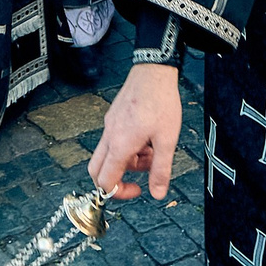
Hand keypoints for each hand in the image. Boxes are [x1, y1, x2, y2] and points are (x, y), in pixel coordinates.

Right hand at [87, 64, 180, 200]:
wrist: (154, 72)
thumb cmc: (160, 101)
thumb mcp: (167, 140)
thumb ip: (161, 169)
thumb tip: (157, 193)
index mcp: (120, 145)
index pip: (105, 181)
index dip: (119, 192)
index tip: (137, 190)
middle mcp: (109, 136)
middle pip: (97, 170)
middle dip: (116, 180)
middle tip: (137, 179)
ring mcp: (110, 125)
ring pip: (108, 155)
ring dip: (128, 162)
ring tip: (152, 152)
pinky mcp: (114, 117)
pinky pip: (114, 140)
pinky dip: (128, 147)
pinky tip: (148, 139)